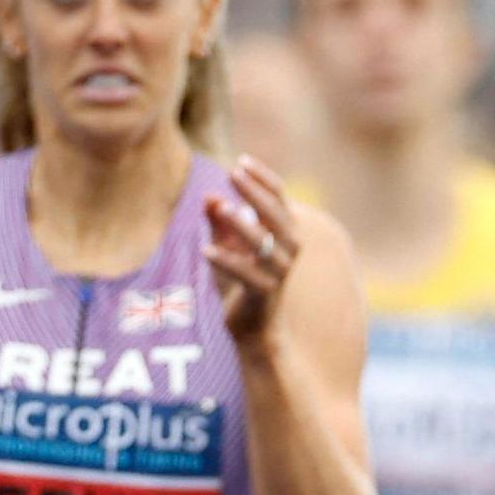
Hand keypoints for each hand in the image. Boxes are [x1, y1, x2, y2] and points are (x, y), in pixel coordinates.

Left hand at [205, 157, 308, 347]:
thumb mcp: (227, 249)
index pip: (280, 199)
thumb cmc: (241, 287)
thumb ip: (219, 224)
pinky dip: (228, 263)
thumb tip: (208, 197)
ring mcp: (278, 274)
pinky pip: (247, 275)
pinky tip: (206, 252)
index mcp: (283, 235)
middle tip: (233, 172)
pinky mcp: (265, 296)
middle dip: (255, 192)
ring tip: (222, 208)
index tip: (241, 161)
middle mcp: (288, 251)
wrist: (254, 332)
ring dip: (244, 225)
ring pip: (266, 244)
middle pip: (277, 215)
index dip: (263, 179)